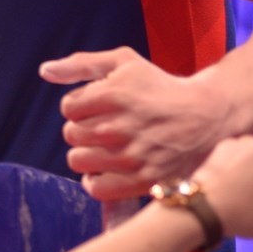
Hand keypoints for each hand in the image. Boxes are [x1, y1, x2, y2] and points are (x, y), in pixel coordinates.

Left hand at [39, 46, 235, 197]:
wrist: (208, 115)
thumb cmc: (159, 87)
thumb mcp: (124, 63)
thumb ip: (81, 64)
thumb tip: (45, 71)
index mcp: (113, 95)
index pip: (68, 107)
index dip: (81, 107)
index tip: (100, 108)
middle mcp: (119, 126)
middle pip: (70, 134)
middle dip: (84, 130)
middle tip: (105, 128)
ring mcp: (131, 156)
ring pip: (78, 160)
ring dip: (88, 154)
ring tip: (106, 148)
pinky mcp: (143, 180)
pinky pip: (97, 188)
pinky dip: (96, 182)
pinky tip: (107, 170)